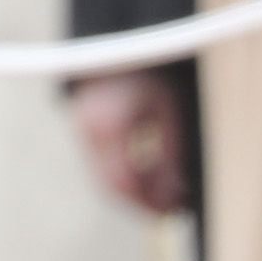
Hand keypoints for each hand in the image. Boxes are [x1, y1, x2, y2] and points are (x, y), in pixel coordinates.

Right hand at [72, 73, 188, 215]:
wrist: (119, 50)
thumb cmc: (148, 73)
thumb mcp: (168, 110)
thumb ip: (171, 152)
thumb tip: (179, 191)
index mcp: (110, 127)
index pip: (124, 181)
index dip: (148, 202)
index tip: (172, 210)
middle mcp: (90, 132)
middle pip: (110, 186)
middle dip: (140, 203)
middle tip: (169, 210)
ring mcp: (82, 132)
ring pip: (103, 179)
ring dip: (133, 192)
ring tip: (162, 196)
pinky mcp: (83, 131)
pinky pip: (101, 165)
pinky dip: (124, 177)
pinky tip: (147, 177)